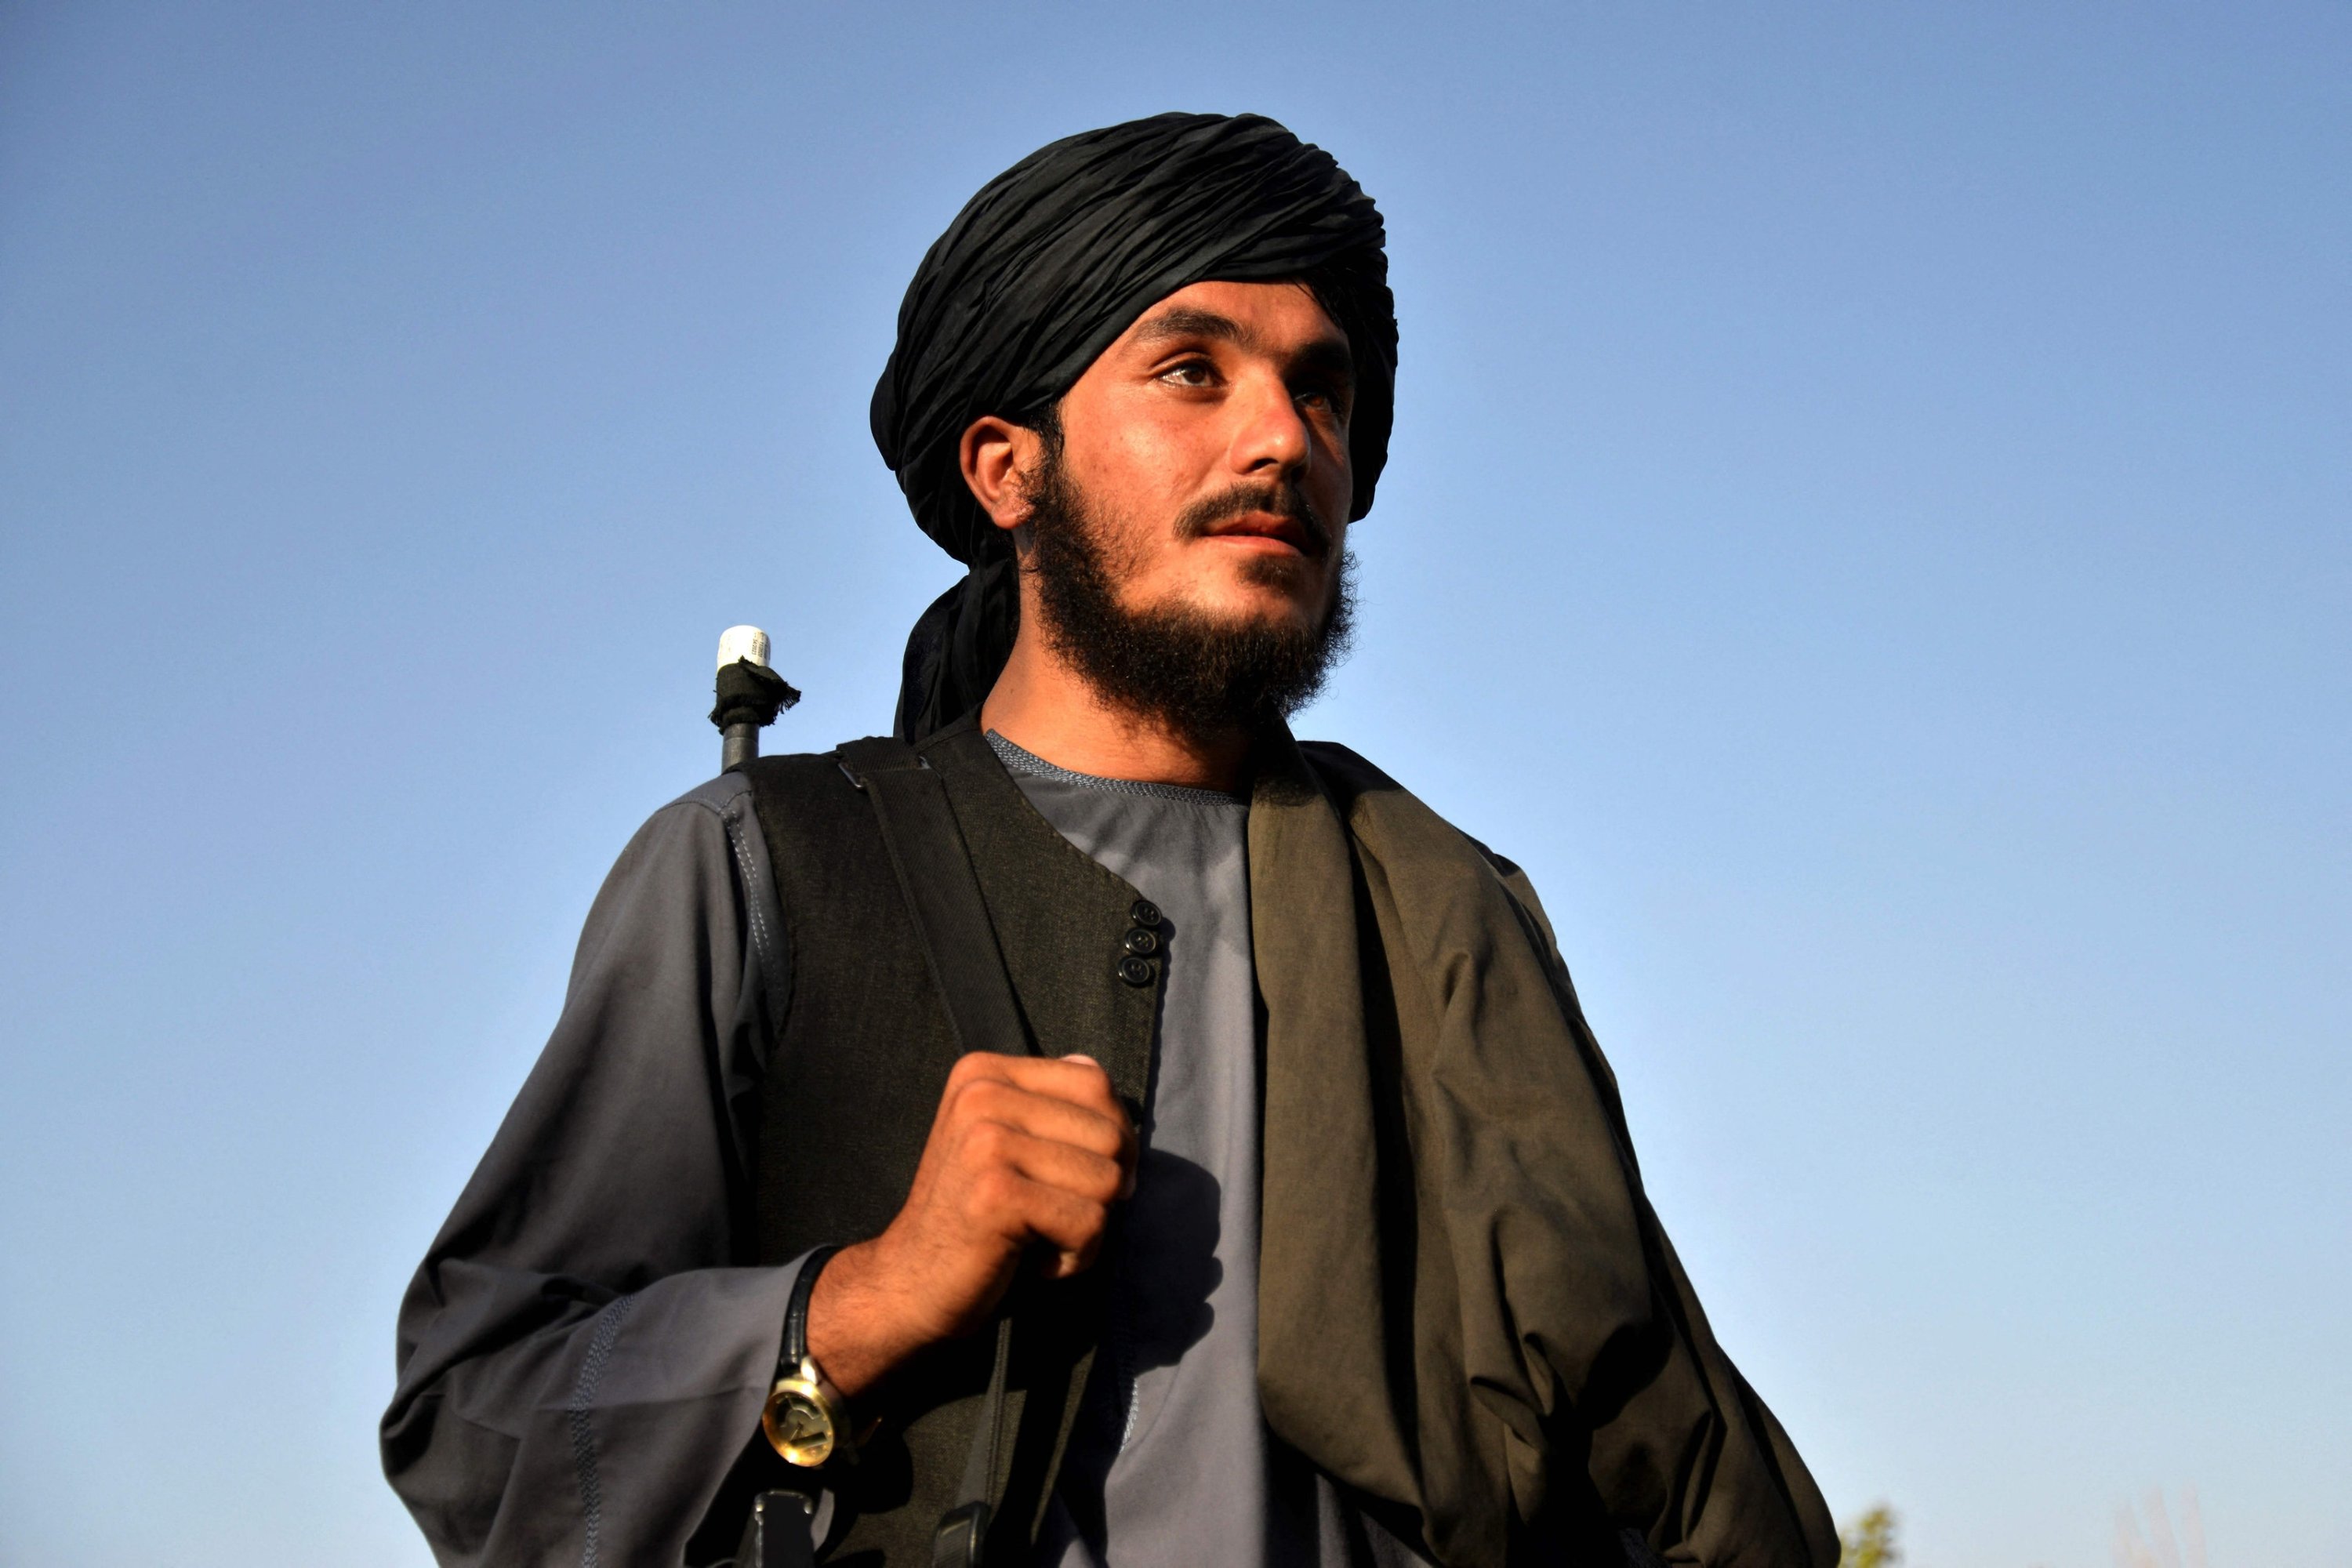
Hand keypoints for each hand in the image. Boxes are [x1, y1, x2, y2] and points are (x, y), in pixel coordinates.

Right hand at [804, 1052, 1134, 1398]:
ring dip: (1090, 1227)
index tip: (1082, 1179)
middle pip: (1110, 1134)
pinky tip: (1035, 1262)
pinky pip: (1089, 1223)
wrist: (909, 1282)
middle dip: (1105, 1188)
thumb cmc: (972, 1216)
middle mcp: (981, 1095)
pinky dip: (1077, 1257)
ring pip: (1107, 1180)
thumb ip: (1046, 1102)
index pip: (1095, 1082)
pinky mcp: (997, 1193)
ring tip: (1040, 1237)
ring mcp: (986, 1142)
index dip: (1114, 1136)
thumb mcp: (1002, 1140)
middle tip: (1055, 1216)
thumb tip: (1093, 1067)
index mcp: (983, 1073)